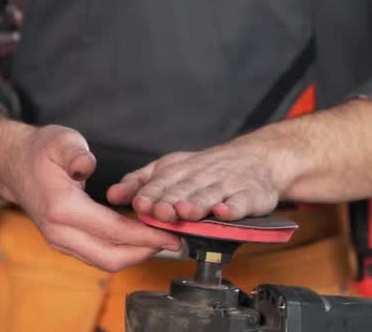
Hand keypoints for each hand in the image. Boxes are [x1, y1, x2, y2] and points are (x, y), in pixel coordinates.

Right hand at [0, 124, 183, 270]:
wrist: (13, 165)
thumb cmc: (40, 151)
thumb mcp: (61, 140)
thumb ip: (76, 153)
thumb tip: (85, 166)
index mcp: (62, 209)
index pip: (112, 231)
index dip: (145, 235)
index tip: (170, 233)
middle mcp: (59, 232)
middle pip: (110, 258)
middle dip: (145, 252)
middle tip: (173, 240)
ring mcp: (60, 241)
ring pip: (104, 261)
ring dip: (135, 254)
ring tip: (162, 239)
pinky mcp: (64, 242)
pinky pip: (97, 254)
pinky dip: (122, 250)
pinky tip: (141, 236)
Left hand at [105, 140, 289, 222]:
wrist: (259, 158)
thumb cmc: (210, 167)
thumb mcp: (174, 168)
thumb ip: (143, 182)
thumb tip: (112, 194)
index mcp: (184, 169)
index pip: (165, 181)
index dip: (153, 193)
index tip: (141, 204)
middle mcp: (205, 175)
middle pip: (187, 189)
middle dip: (172, 200)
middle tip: (160, 212)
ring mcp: (229, 184)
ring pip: (211, 195)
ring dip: (198, 203)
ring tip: (186, 212)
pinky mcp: (251, 195)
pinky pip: (242, 202)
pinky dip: (233, 207)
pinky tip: (223, 213)